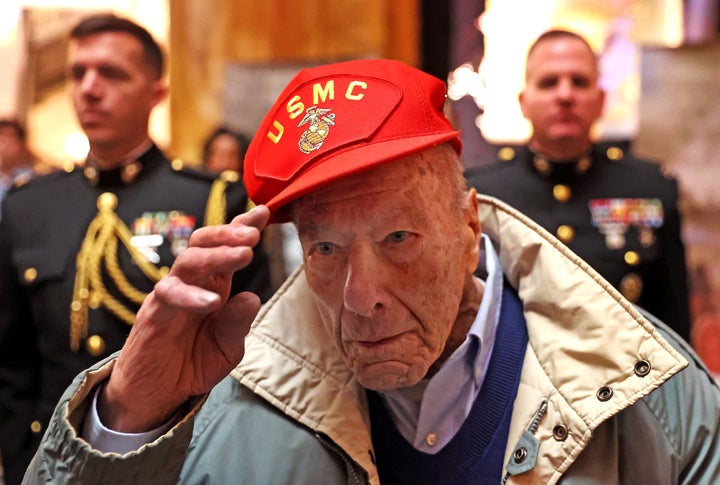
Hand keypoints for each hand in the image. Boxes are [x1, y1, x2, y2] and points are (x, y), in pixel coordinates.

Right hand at [98, 205, 270, 431]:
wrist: (157, 395)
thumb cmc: (192, 363)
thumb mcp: (227, 347)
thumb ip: (238, 323)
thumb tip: (252, 297)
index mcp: (213, 285)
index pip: (226, 247)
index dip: (242, 227)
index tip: (263, 212)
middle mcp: (191, 283)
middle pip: (204, 244)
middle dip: (230, 234)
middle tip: (254, 234)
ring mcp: (169, 296)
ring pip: (188, 262)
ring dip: (217, 256)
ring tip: (243, 255)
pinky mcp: (152, 314)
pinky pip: (169, 296)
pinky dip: (192, 296)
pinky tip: (213, 301)